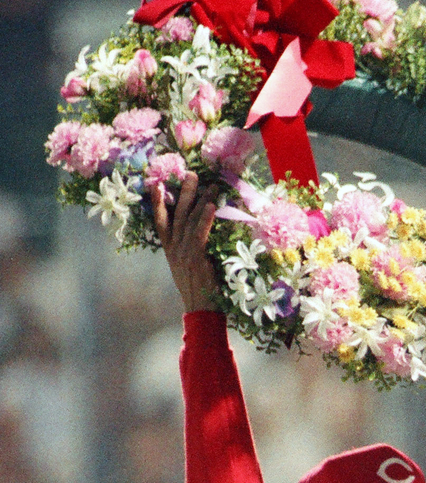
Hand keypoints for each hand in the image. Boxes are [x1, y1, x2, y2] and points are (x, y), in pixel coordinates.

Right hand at [151, 172, 220, 312]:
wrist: (200, 308)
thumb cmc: (199, 288)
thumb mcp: (187, 266)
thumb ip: (189, 248)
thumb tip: (198, 231)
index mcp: (170, 249)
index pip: (161, 221)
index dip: (158, 202)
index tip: (156, 183)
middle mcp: (174, 248)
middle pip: (177, 214)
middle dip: (184, 192)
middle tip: (191, 173)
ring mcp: (183, 252)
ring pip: (190, 220)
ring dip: (200, 201)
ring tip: (210, 185)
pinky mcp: (195, 257)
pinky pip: (199, 233)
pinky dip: (205, 218)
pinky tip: (211, 206)